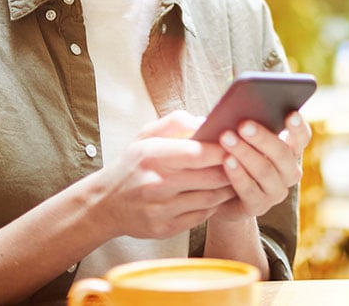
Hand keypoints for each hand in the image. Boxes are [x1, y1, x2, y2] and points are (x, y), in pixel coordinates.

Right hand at [92, 111, 233, 238]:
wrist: (105, 204)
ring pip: (210, 198)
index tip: (235, 144)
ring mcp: (160, 209)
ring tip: (235, 177)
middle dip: (231, 169)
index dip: (222, 149)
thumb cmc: (132, 165)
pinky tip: (216, 195)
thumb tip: (206, 120)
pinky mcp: (165, 228)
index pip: (197, 153)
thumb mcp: (145, 136)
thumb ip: (176, 122)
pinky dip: (213, 205)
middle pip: (210, 177)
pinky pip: (201, 216)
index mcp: (151, 156)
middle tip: (243, 161)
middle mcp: (156, 184)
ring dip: (227, 188)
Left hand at [211, 112, 311, 221]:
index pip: (302, 138)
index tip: (291, 113)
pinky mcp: (258, 207)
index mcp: (290, 151)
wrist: (222, 196)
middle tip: (243, 124)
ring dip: (245, 153)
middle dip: (262, 138)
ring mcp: (276, 192)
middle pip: (282, 154)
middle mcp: (289, 173)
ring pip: (265, 171)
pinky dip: (237, 174)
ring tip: (226, 138)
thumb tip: (237, 110)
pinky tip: (226, 160)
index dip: (298, 127)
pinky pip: (250, 190)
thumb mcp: (243, 140)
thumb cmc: (234, 155)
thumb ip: (247, 127)